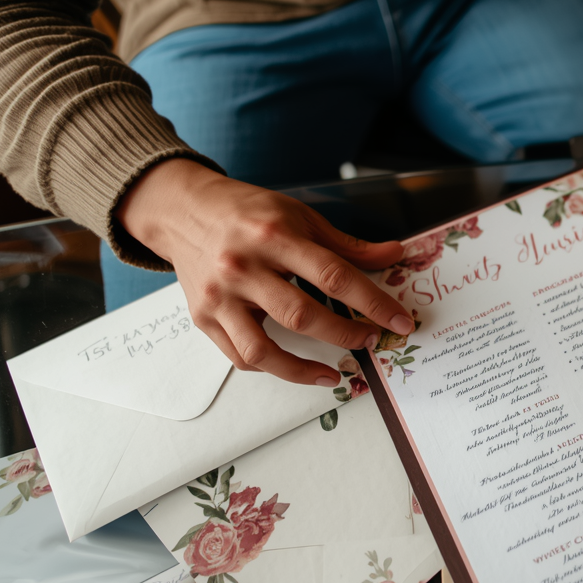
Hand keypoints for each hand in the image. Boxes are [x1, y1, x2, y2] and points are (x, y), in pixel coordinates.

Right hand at [116, 159, 412, 385]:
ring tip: (334, 372)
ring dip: (304, 369)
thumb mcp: (300, 216)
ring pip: (263, 350)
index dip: (373, 302)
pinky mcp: (203, 317)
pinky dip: (272, 367)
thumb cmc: (247, 212)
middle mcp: (243, 267)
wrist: (183, 210)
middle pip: (302, 314)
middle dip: (345, 334)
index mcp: (274, 235)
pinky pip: (241, 356)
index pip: (334, 275)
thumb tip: (395, 255)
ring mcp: (219, 296)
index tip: (399, 320)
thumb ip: (347, 244)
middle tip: (370, 340)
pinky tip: (294, 365)